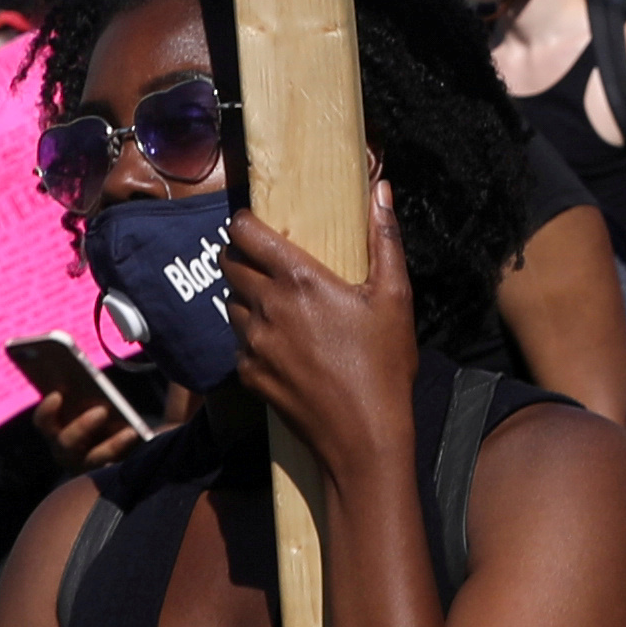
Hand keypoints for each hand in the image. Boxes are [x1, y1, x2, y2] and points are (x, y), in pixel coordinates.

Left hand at [220, 180, 421, 500]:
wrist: (362, 437)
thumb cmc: (384, 365)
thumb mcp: (396, 297)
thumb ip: (385, 238)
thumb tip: (382, 189)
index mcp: (299, 280)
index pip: (246, 233)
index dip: (244, 221)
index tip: (254, 221)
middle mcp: (267, 307)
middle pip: (230, 265)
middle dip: (242, 256)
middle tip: (266, 260)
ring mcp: (253, 344)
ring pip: (230, 303)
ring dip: (245, 295)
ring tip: (275, 302)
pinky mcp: (249, 374)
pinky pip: (238, 343)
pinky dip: (251, 336)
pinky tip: (280, 343)